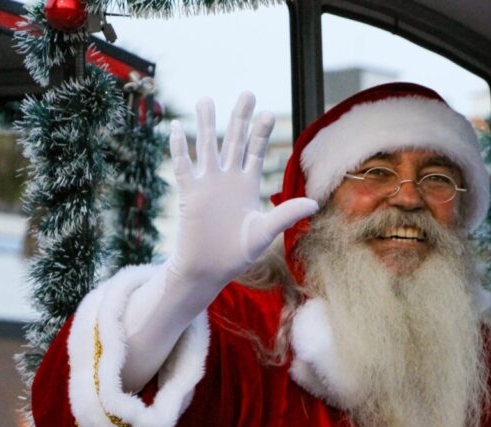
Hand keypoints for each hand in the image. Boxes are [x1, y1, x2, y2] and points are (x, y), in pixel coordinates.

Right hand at [167, 92, 317, 288]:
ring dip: (207, 124)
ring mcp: (208, 184)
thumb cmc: (238, 253)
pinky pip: (184, 166)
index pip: (256, 152)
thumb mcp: (265, 231)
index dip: (261, 132)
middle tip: (247, 93)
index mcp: (248, 185)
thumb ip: (286, 215)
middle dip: (240, 118)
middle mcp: (228, 179)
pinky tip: (176, 127)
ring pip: (207, 147)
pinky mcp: (190, 193)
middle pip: (234, 141)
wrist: (211, 268)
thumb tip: (314, 204)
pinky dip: (179, 147)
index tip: (267, 112)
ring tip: (206, 99)